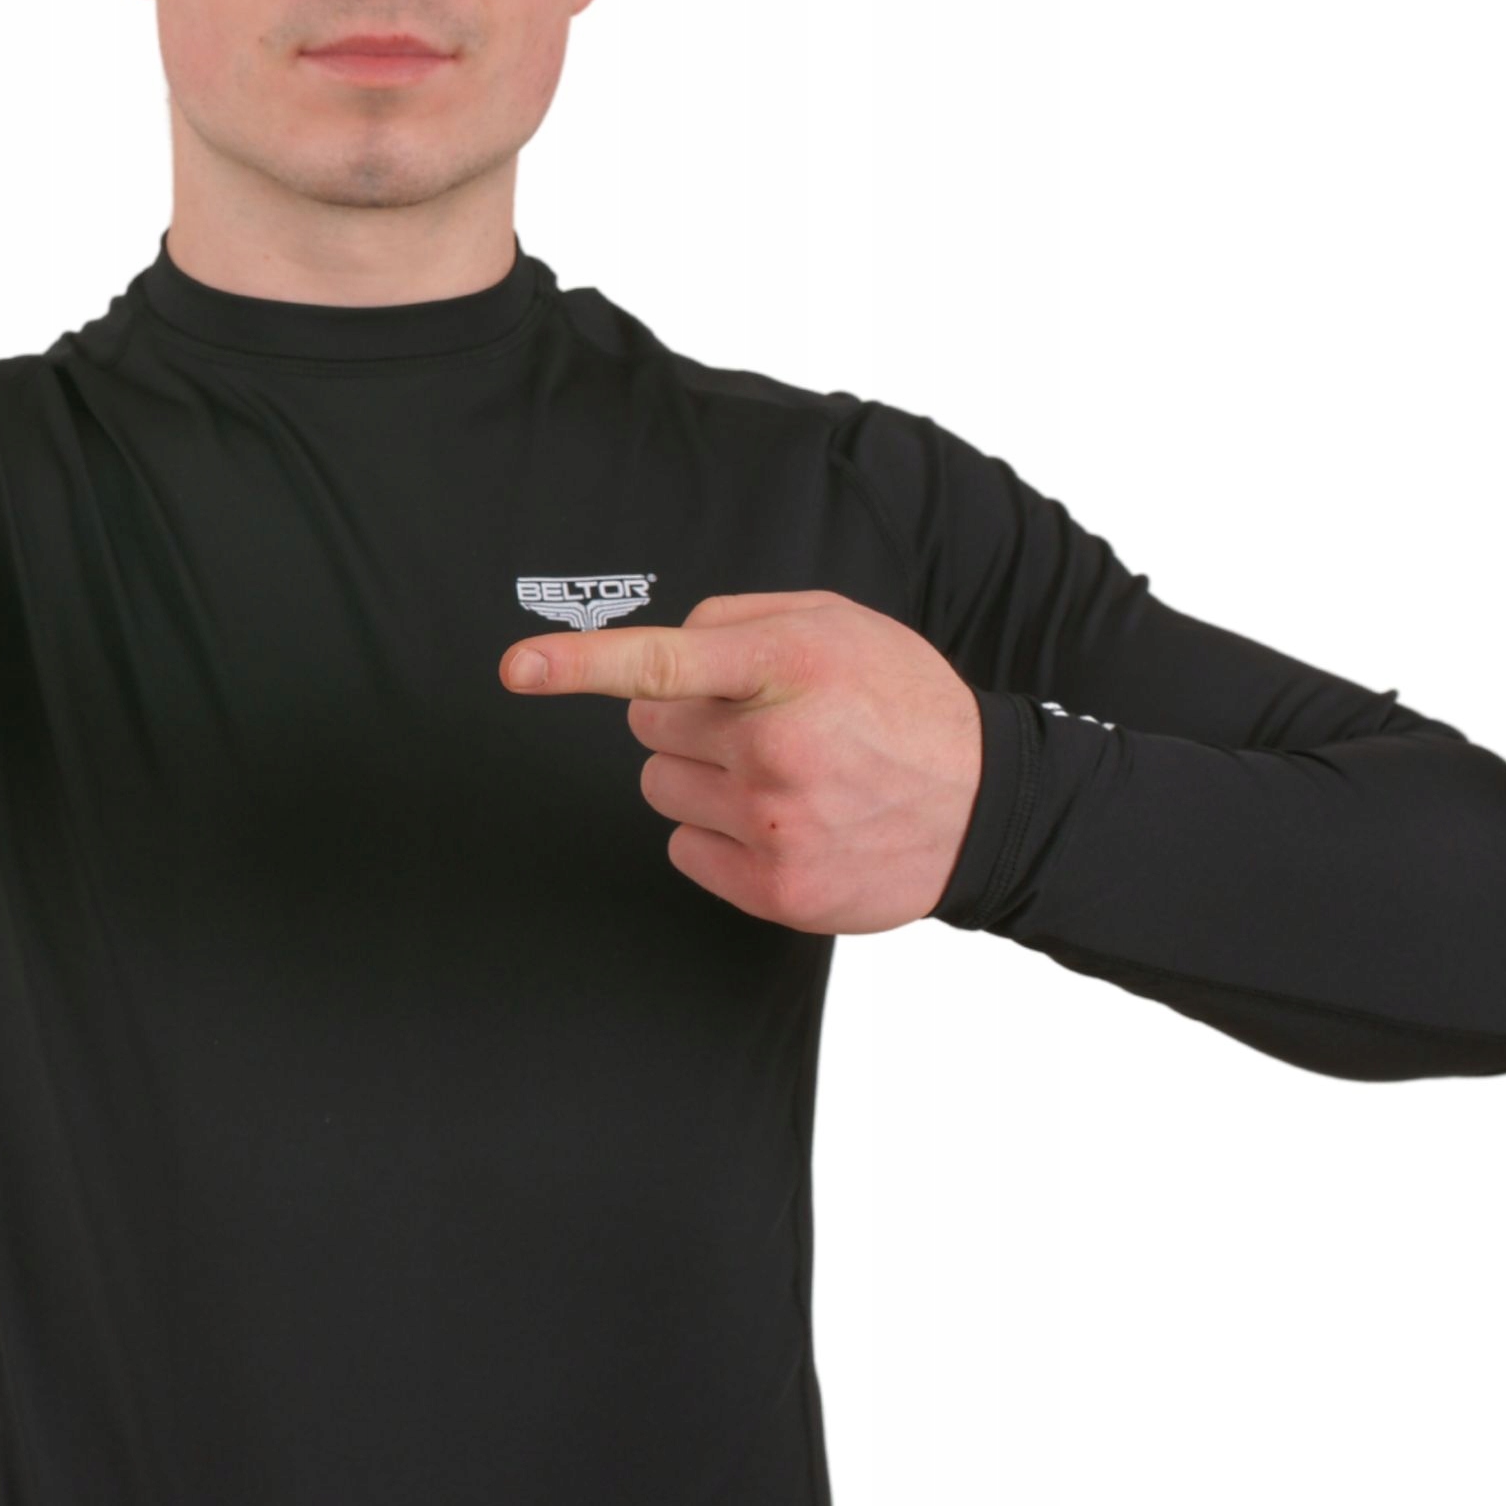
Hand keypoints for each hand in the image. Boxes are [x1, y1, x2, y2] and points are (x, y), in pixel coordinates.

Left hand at [496, 590, 983, 935]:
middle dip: (685, 720)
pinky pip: (683, 848)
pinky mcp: (775, 887)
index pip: (664, 663)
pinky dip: (716, 833)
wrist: (986, 806)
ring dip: (701, 777)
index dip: (580, 665)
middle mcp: (777, 745)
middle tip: (757, 723)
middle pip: (646, 728)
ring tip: (780, 774)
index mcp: (789, 665)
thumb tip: (666, 642)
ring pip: (659, 788)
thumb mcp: (834, 623)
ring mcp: (775, 824)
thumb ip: (738, 618)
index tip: (518, 670)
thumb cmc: (900, 704)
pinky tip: (779, 820)